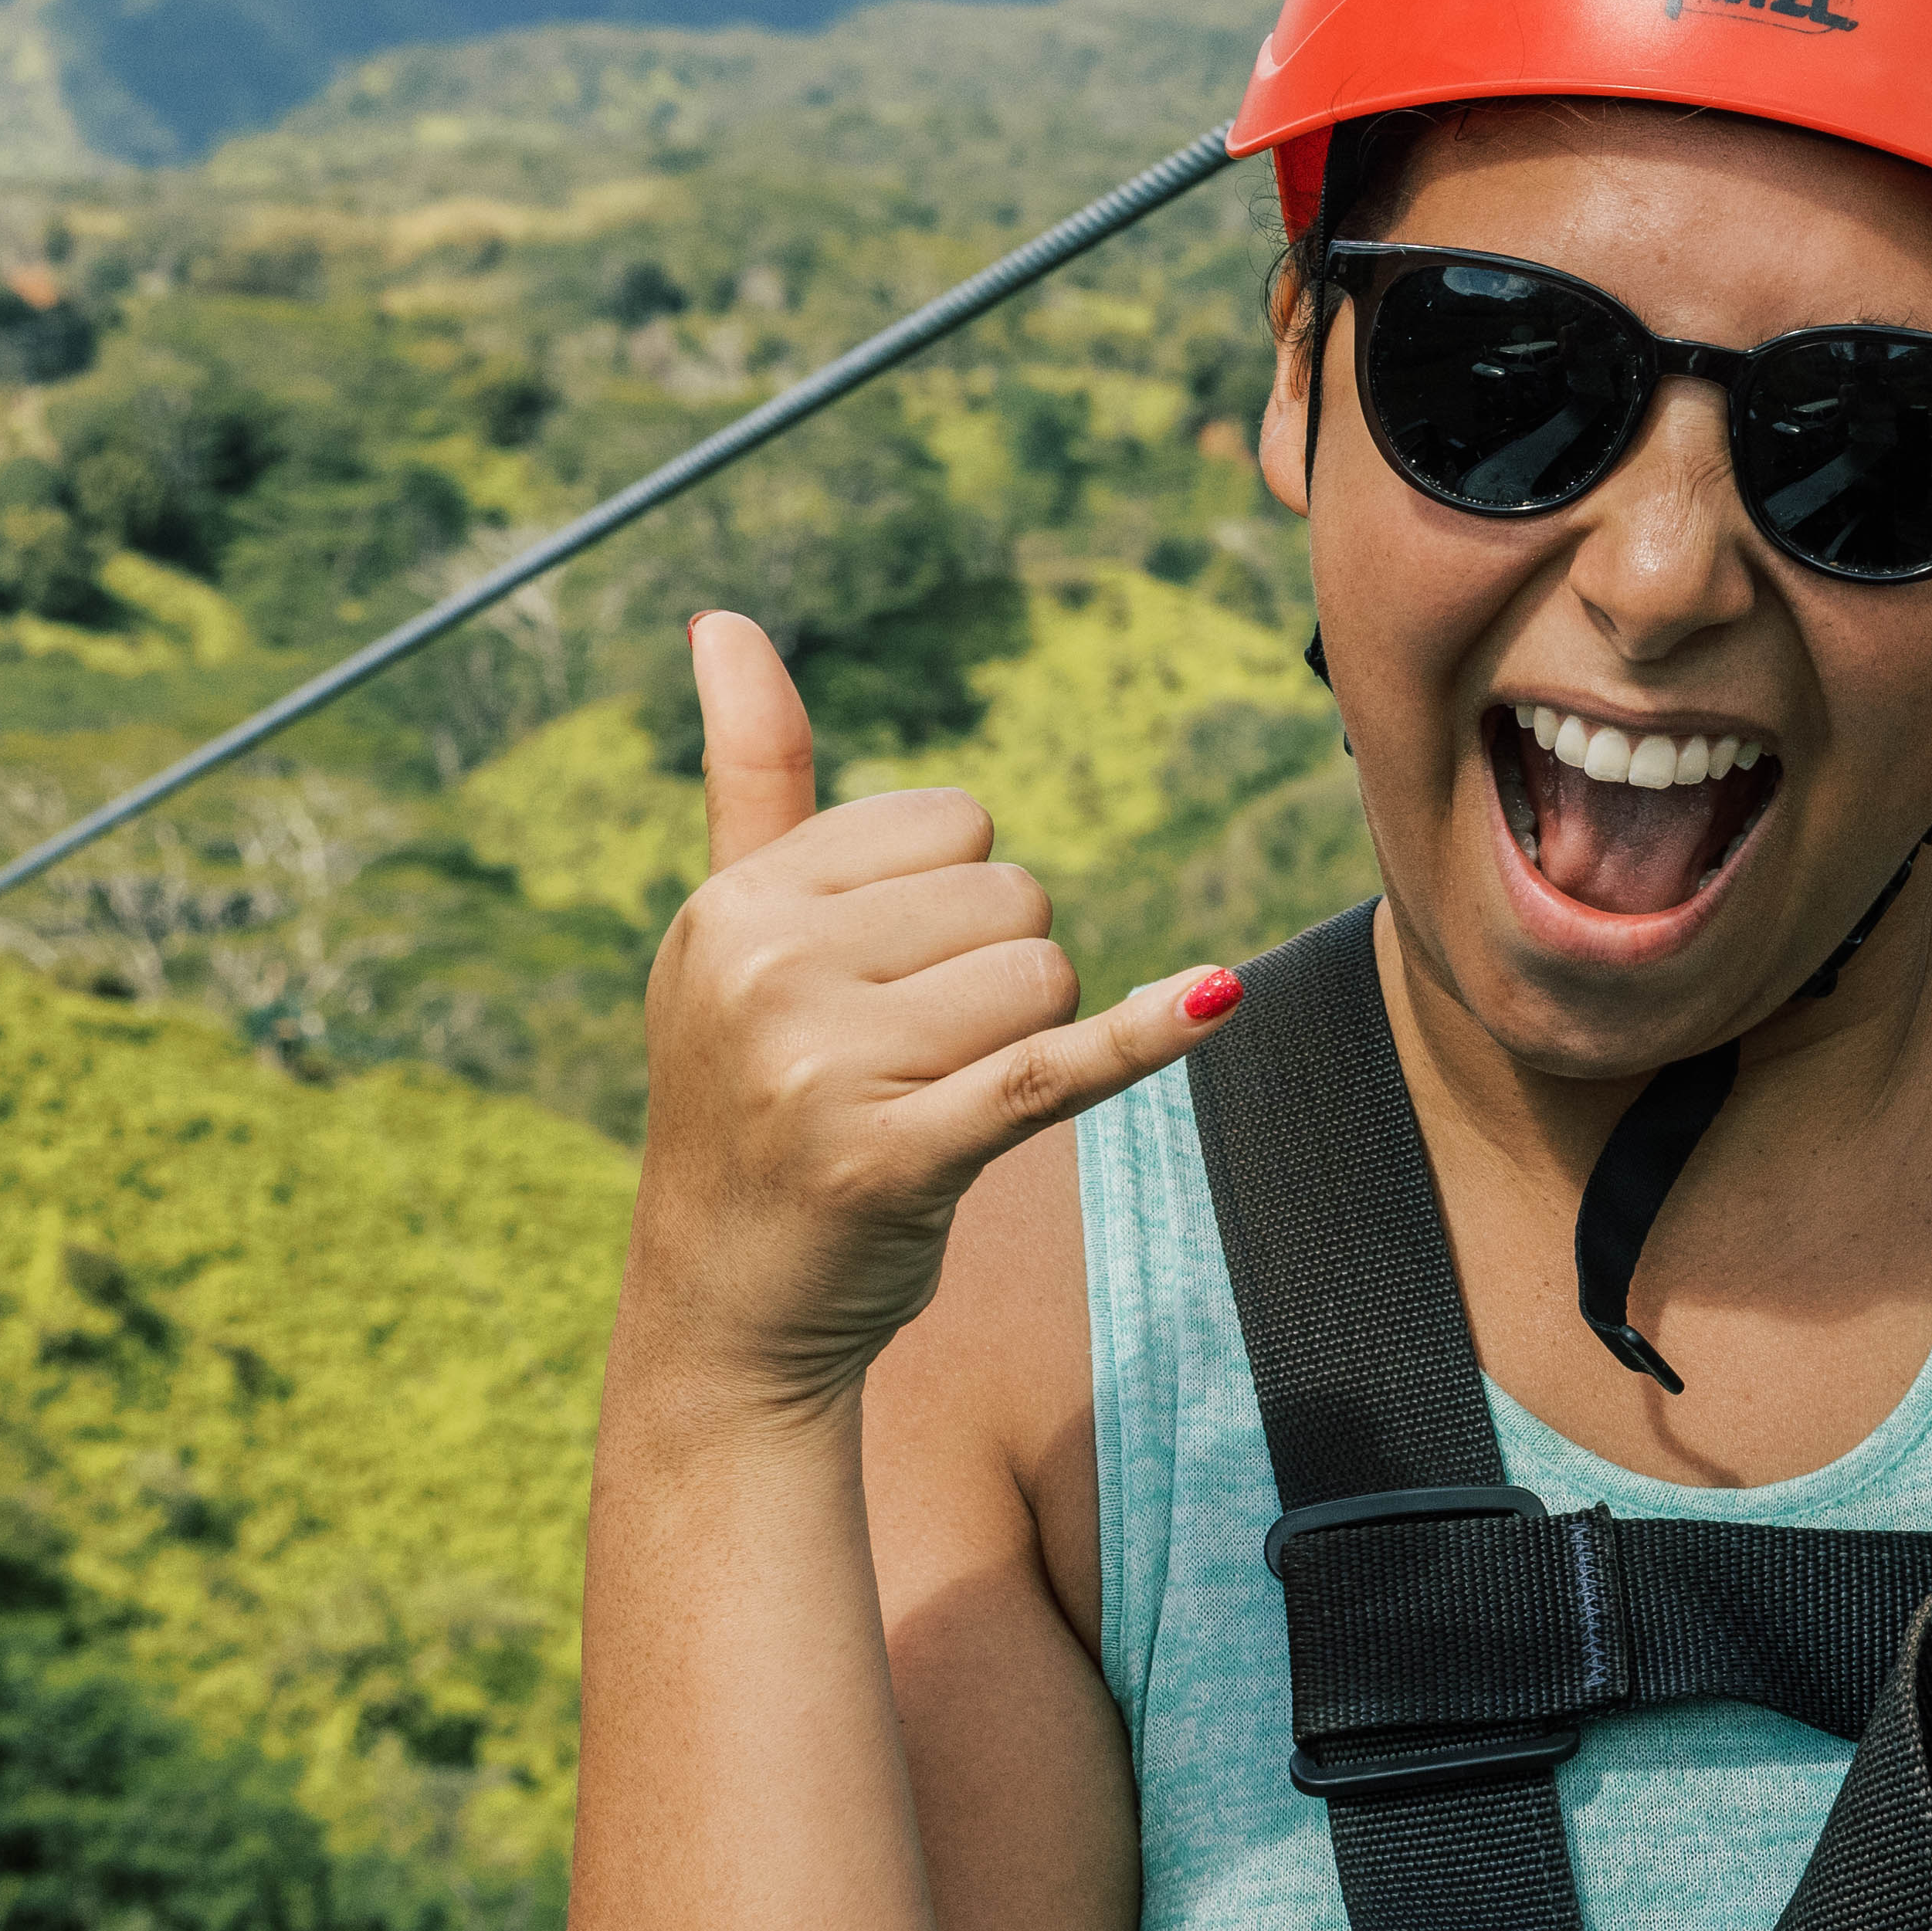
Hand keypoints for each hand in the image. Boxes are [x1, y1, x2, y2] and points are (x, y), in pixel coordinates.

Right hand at [618, 611, 1241, 1420]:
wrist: (723, 1314)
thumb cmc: (754, 1103)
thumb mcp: (733, 935)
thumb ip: (750, 775)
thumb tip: (723, 616)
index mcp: (734, 901)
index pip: (950, 825)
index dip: (951, 902)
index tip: (878, 985)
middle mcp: (764, 969)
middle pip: (1010, 897)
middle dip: (993, 974)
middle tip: (905, 1061)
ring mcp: (821, 1067)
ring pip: (1042, 978)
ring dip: (1023, 1042)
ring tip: (929, 1103)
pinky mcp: (894, 1157)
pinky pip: (1055, 1066)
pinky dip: (1139, 1038)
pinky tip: (1208, 1001)